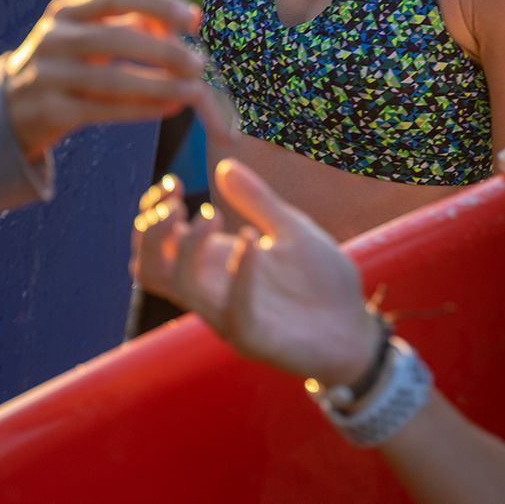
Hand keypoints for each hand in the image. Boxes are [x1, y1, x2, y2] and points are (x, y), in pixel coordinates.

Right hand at [1, 0, 207, 162]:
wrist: (9, 108)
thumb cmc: (66, 65)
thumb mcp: (85, 35)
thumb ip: (127, 25)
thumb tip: (179, 24)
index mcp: (66, 10)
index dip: (158, 3)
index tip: (193, 18)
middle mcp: (53, 38)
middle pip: (115, 38)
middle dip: (163, 50)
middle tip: (199, 62)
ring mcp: (47, 75)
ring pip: (111, 79)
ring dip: (159, 84)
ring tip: (192, 90)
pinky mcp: (50, 111)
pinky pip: (104, 110)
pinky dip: (141, 109)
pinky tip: (169, 107)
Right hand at [133, 159, 381, 387]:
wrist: (356, 328)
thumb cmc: (320, 283)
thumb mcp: (291, 229)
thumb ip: (258, 201)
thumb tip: (225, 166)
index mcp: (214, 263)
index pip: (154, 244)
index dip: (151, 212)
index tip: (173, 182)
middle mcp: (212, 290)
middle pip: (147, 268)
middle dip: (151, 231)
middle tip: (178, 204)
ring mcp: (228, 316)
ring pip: (180, 287)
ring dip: (187, 246)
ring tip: (212, 214)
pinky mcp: (253, 338)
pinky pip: (232, 311)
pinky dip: (239, 273)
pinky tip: (254, 241)